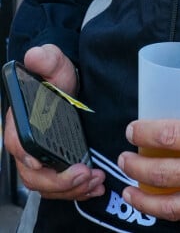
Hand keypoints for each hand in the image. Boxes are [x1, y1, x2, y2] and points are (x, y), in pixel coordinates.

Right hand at [3, 44, 104, 200]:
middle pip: (32, 174)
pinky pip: (59, 188)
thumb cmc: (57, 77)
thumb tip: (34, 55)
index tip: (43, 163)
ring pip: (46, 186)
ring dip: (70, 189)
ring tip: (95, 181)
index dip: (27, 156)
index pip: (17, 144)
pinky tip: (95, 188)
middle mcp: (25, 145)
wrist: (68, 87)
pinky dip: (76, 191)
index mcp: (20, 122)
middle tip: (85, 174)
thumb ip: (46, 60)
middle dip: (58, 181)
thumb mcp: (55, 64)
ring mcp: (39, 159)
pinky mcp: (54, 166)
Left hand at [118, 96, 179, 225]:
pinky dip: (167, 211)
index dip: (145, 133)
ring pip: (170, 205)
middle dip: (136, 166)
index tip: (132, 129)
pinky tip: (156, 202)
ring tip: (129, 189)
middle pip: (163, 172)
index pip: (171, 136)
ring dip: (143, 198)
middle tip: (124, 158)